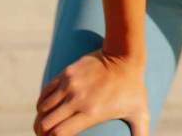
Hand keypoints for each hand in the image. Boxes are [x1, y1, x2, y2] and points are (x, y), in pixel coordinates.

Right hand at [34, 49, 149, 135]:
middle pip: (46, 123)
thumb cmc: (133, 87)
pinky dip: (42, 104)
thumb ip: (142, 134)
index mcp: (91, 113)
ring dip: (40, 119)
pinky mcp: (66, 73)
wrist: (125, 54)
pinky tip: (45, 110)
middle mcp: (77, 100)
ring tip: (43, 126)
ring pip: (42, 108)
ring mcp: (69, 85)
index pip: (59, 133)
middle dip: (41, 133)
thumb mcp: (141, 113)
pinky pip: (45, 92)